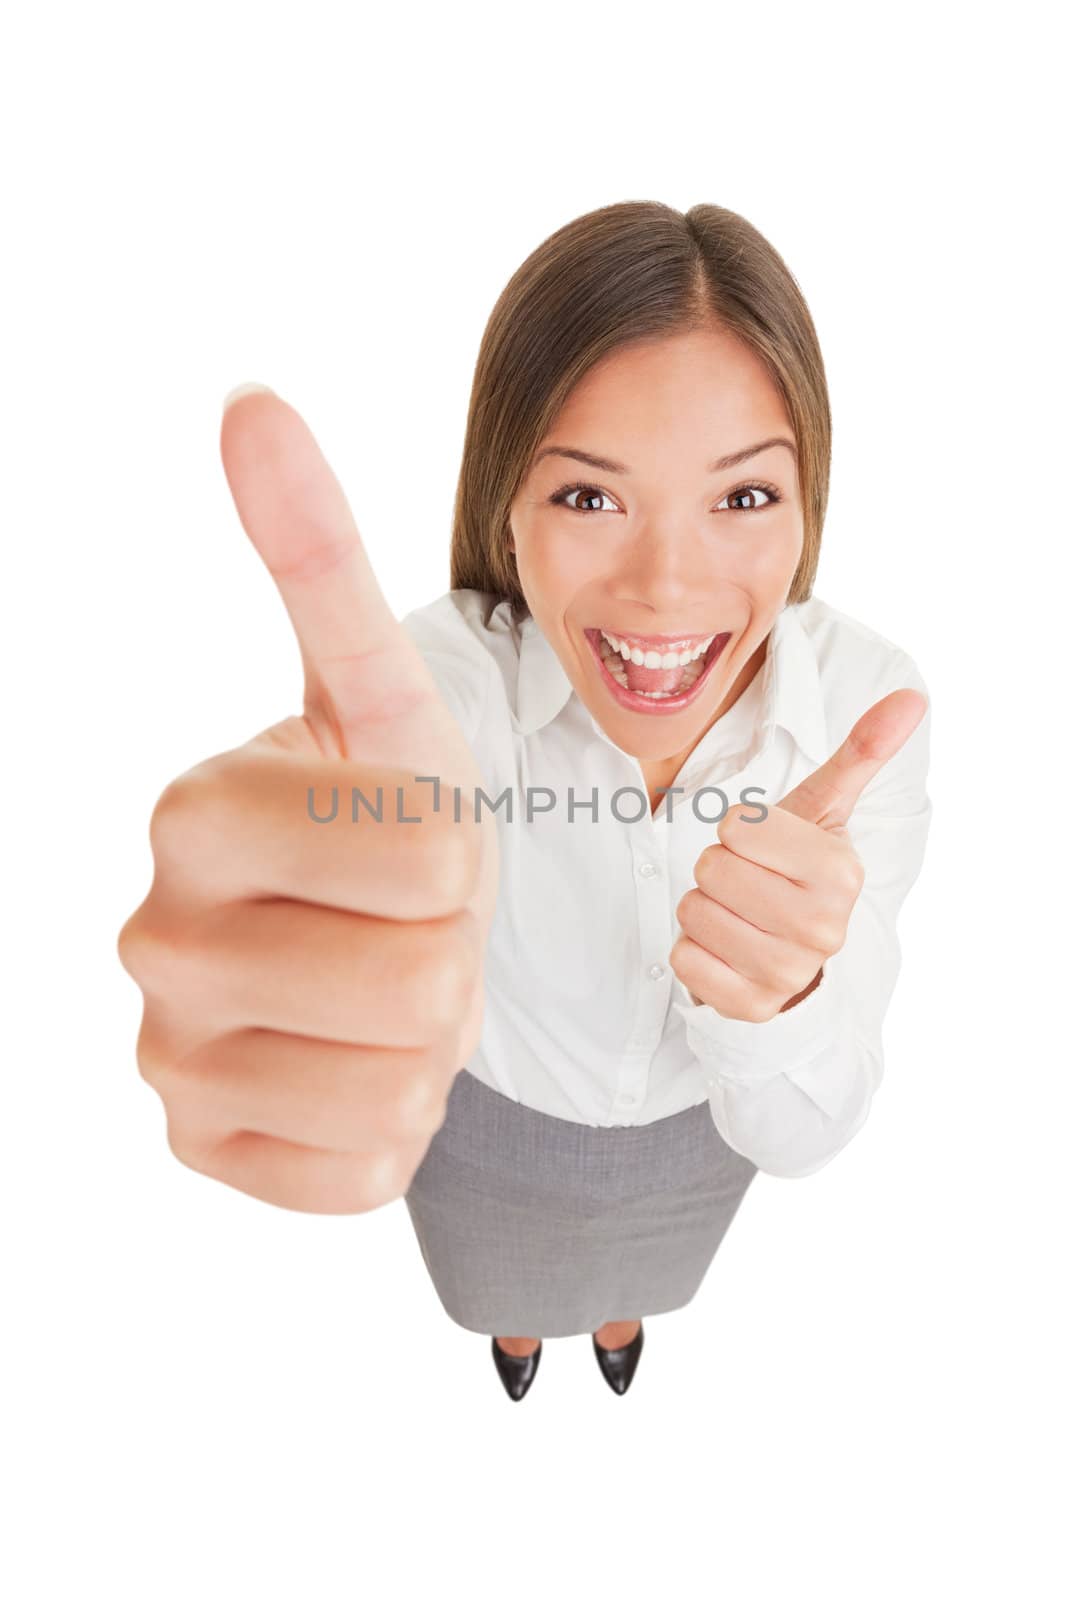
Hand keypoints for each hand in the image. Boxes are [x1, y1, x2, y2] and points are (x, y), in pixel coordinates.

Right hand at [117, 386, 498, 1213]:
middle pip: (419, 976)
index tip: (413, 841)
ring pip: (397, 1082)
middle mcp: (151, 934)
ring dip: (428, 1041)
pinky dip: (390, 1129)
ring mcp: (163, 1054)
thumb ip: (315, 557)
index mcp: (192, 808)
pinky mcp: (199, 1151)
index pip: (425, 855)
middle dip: (452, 953)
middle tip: (405, 927)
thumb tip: (248, 398)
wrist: (352, 941)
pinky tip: (347, 1068)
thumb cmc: (381, 818)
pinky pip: (360, 1174)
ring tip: (379, 994)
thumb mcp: (376, 695)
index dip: (462, 855)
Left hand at [670, 689, 927, 1021]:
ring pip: (693, 913)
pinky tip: (723, 950)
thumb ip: (861, 753)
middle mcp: (823, 928)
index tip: (764, 849)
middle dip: (717, 870)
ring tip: (736, 915)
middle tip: (747, 884)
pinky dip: (691, 951)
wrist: (791, 953)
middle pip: (710, 869)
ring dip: (702, 910)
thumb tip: (911, 697)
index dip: (738, 831)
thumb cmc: (795, 870)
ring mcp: (788, 973)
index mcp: (840, 872)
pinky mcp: (750, 1007)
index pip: (736, 826)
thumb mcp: (823, 810)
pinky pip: (683, 960)